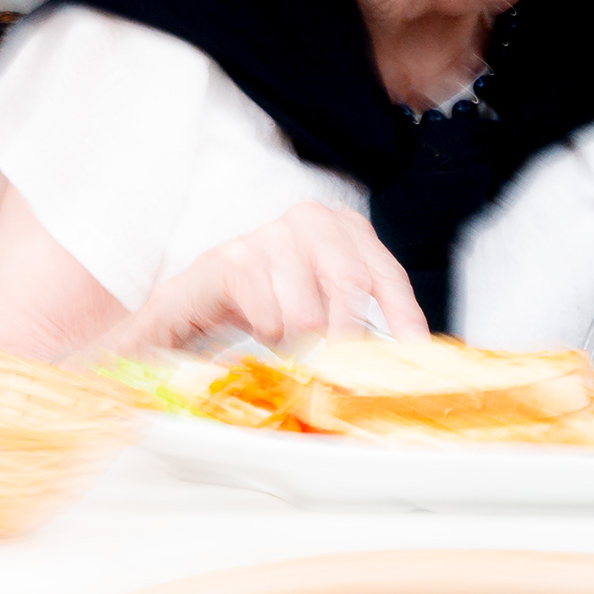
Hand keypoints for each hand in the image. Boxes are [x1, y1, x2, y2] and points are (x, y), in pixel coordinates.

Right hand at [99, 201, 429, 354]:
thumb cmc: (259, 314)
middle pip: (349, 279)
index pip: (382, 269)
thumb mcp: (318, 313)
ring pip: (307, 306)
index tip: (414, 349)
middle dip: (347, 336)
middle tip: (338, 370)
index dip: (402, 310)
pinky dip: (266, 331)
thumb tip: (411, 357)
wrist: (179, 322)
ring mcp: (260, 239)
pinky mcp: (221, 263)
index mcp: (337, 230)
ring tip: (285, 348)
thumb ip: (358, 323)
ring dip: (299, 342)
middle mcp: (303, 223)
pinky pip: (264, 306)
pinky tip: (258, 333)